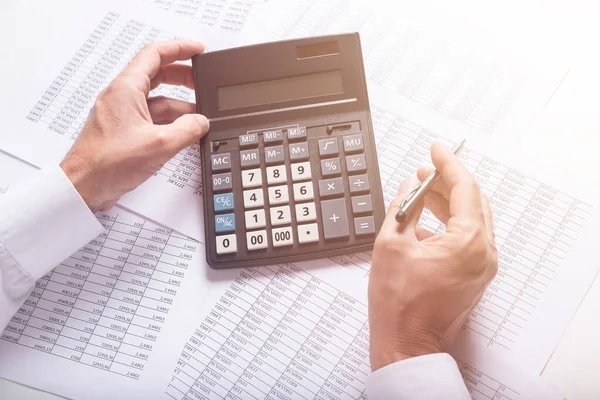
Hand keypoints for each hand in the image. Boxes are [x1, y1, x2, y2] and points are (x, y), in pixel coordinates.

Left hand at [60, 40, 209, 211]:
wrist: (84, 187)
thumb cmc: (107, 164)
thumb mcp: (159, 145)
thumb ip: (187, 130)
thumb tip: (201, 122)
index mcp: (126, 89)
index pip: (155, 54)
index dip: (180, 48)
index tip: (198, 50)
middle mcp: (122, 97)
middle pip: (158, 74)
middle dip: (183, 77)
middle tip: (203, 82)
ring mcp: (122, 114)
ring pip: (157, 100)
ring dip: (179, 106)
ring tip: (200, 117)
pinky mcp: (124, 131)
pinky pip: (151, 117)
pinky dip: (170, 122)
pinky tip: (184, 133)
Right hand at [368, 142, 497, 370]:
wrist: (407, 343)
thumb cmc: (398, 304)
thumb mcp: (390, 244)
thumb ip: (402, 207)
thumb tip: (411, 184)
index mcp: (468, 243)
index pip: (465, 188)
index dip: (448, 164)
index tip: (435, 149)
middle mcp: (484, 253)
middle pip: (473, 201)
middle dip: (448, 181)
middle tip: (424, 170)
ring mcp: (483, 266)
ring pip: (472, 218)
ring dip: (449, 201)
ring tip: (421, 191)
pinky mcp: (475, 275)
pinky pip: (468, 237)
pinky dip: (450, 222)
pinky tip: (426, 220)